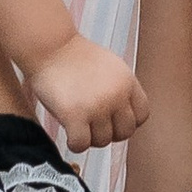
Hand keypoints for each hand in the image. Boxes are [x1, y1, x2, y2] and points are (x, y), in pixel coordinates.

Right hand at [29, 32, 149, 152]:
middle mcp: (117, 96)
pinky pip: (81, 145)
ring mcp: (97, 107)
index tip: (113, 121)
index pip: (141, 116)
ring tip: (78, 126)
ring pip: (102, 141)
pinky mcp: (75, 116)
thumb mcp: (111, 67)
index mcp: (127, 82)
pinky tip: (68, 133)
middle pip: (125, 132)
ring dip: (89, 138)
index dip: (126, 122)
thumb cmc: (73, 56)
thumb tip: (122, 116)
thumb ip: (120, 89)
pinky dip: (75, 144)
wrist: (50, 46)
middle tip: (93, 126)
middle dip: (109, 133)